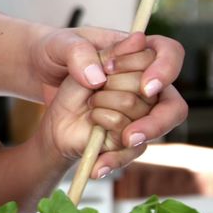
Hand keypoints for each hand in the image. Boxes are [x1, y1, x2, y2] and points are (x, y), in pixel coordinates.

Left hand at [35, 29, 187, 149]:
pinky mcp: (127, 137)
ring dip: (107, 116)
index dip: (164, 70)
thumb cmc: (58, 57)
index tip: (145, 86)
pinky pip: (131, 152)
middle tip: (96, 98)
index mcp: (137, 52)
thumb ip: (79, 52)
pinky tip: (98, 166)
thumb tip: (103, 71)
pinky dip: (113, 158)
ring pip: (146, 125)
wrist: (42, 89)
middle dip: (133, 106)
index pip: (171, 54)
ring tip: (88, 108)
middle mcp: (147, 83)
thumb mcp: (61, 47)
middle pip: (170, 104)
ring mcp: (141, 113)